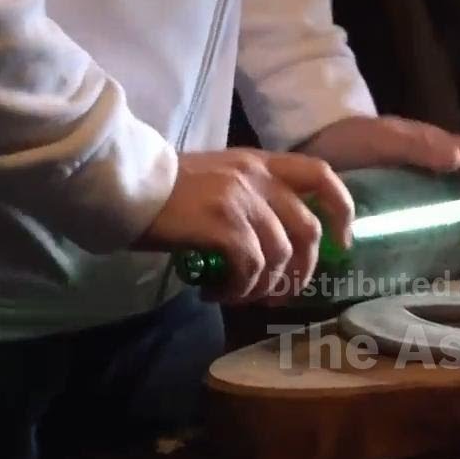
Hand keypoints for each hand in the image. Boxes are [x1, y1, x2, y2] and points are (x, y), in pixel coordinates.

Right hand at [134, 149, 353, 303]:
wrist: (120, 182)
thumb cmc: (162, 187)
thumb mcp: (217, 178)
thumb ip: (251, 198)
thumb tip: (276, 245)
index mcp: (260, 162)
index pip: (320, 175)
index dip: (340, 210)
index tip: (339, 242)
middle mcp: (257, 178)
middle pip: (307, 230)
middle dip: (302, 271)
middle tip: (282, 293)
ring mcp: (241, 201)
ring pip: (279, 256)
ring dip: (263, 287)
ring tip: (238, 296)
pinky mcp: (223, 226)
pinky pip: (251, 269)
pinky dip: (240, 290)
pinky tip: (218, 293)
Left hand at [298, 116, 459, 261]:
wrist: (314, 149)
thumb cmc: (349, 138)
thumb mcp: (380, 138)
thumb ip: (415, 145)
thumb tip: (457, 160)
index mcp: (439, 149)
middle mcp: (439, 170)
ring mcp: (424, 191)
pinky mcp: (407, 209)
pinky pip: (437, 226)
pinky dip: (448, 245)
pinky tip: (441, 264)